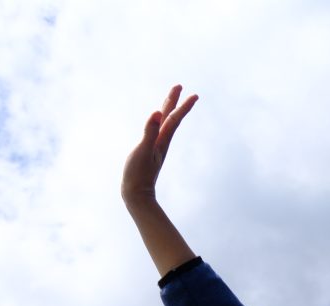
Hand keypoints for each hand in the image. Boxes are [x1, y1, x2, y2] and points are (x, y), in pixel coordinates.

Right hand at [121, 85, 197, 207]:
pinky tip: (158, 123)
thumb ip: (149, 131)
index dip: (182, 105)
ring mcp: (156, 147)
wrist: (137, 194)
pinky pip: (157, 132)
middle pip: (170, 118)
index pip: (174, 118)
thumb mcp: (142, 151)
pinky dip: (159, 123)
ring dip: (169, 110)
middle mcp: (161, 142)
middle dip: (174, 101)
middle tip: (180, 86)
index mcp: (161, 140)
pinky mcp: (150, 152)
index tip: (193, 94)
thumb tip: (157, 113)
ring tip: (171, 99)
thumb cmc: (138, 174)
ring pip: (165, 124)